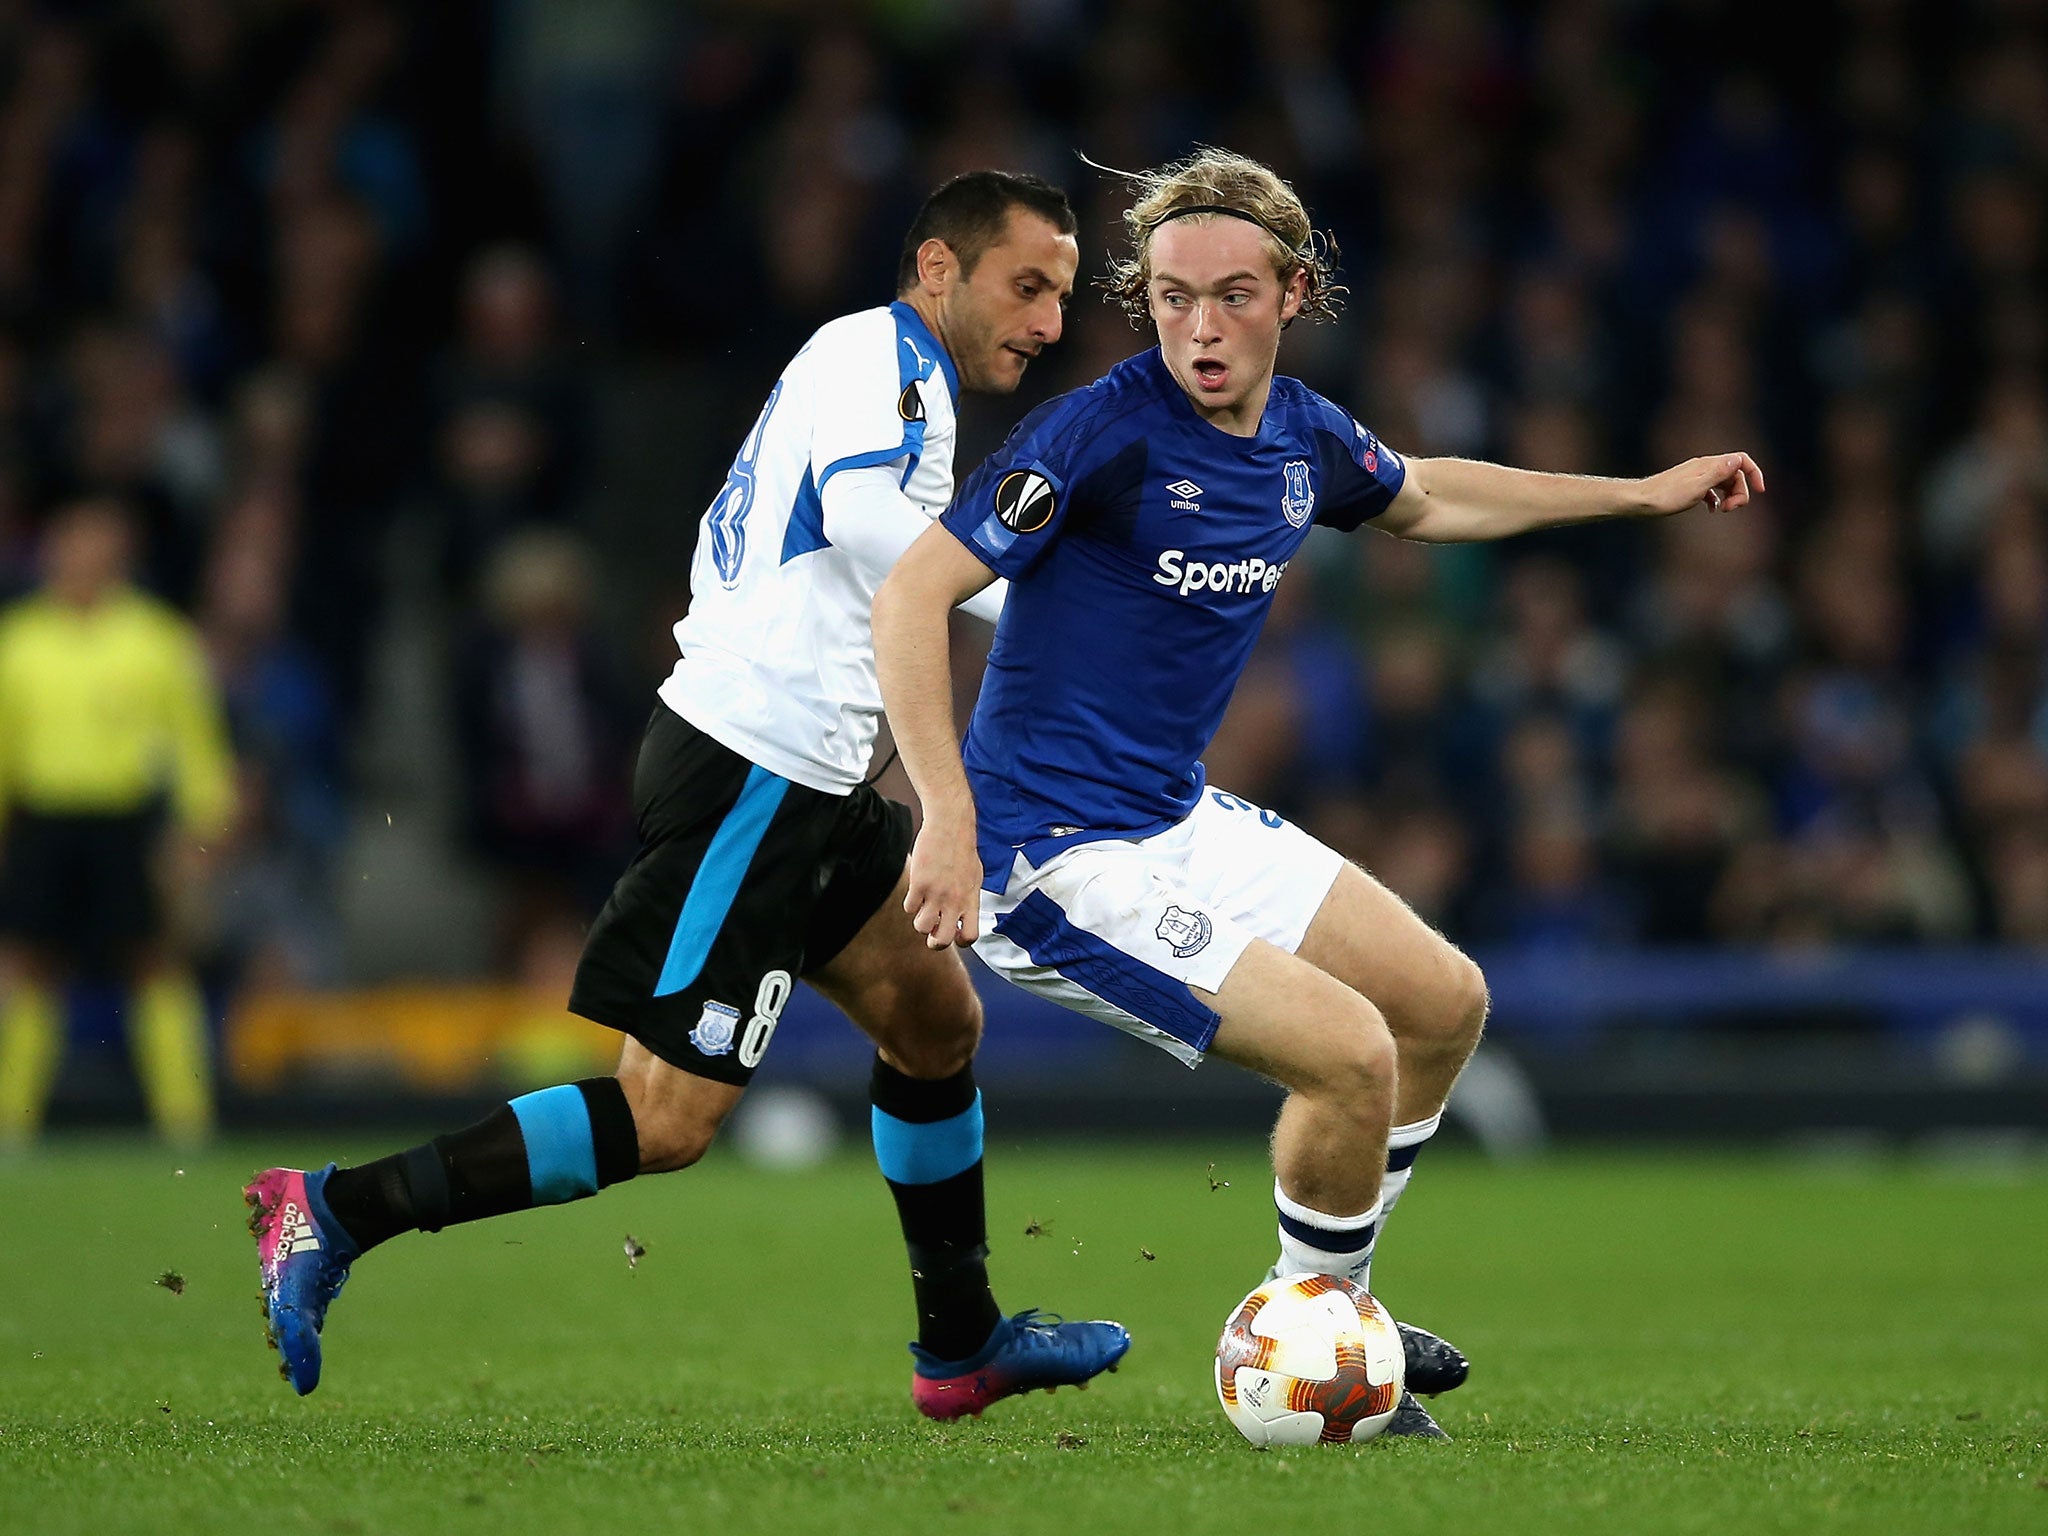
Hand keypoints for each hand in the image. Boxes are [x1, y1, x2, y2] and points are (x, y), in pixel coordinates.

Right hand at [904, 811, 983, 948]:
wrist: (950, 827)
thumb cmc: (962, 851)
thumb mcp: (975, 878)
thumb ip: (969, 899)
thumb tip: (963, 917)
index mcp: (971, 900)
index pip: (971, 936)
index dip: (960, 940)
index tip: (954, 932)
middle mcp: (954, 901)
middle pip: (942, 940)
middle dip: (934, 943)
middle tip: (932, 932)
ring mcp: (936, 894)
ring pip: (921, 927)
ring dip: (920, 922)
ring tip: (924, 908)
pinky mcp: (919, 884)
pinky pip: (909, 908)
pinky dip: (910, 903)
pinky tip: (917, 891)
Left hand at [1638, 452, 1765, 516]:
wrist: (1639, 501)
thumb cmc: (1665, 497)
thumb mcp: (1696, 488)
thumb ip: (1717, 474)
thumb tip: (1737, 460)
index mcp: (1708, 464)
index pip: (1741, 460)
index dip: (1754, 473)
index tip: (1760, 491)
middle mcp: (1703, 466)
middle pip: (1735, 474)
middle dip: (1740, 491)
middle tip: (1730, 510)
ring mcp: (1696, 476)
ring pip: (1724, 482)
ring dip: (1730, 496)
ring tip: (1723, 511)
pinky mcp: (1688, 487)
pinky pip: (1711, 490)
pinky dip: (1717, 499)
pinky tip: (1712, 510)